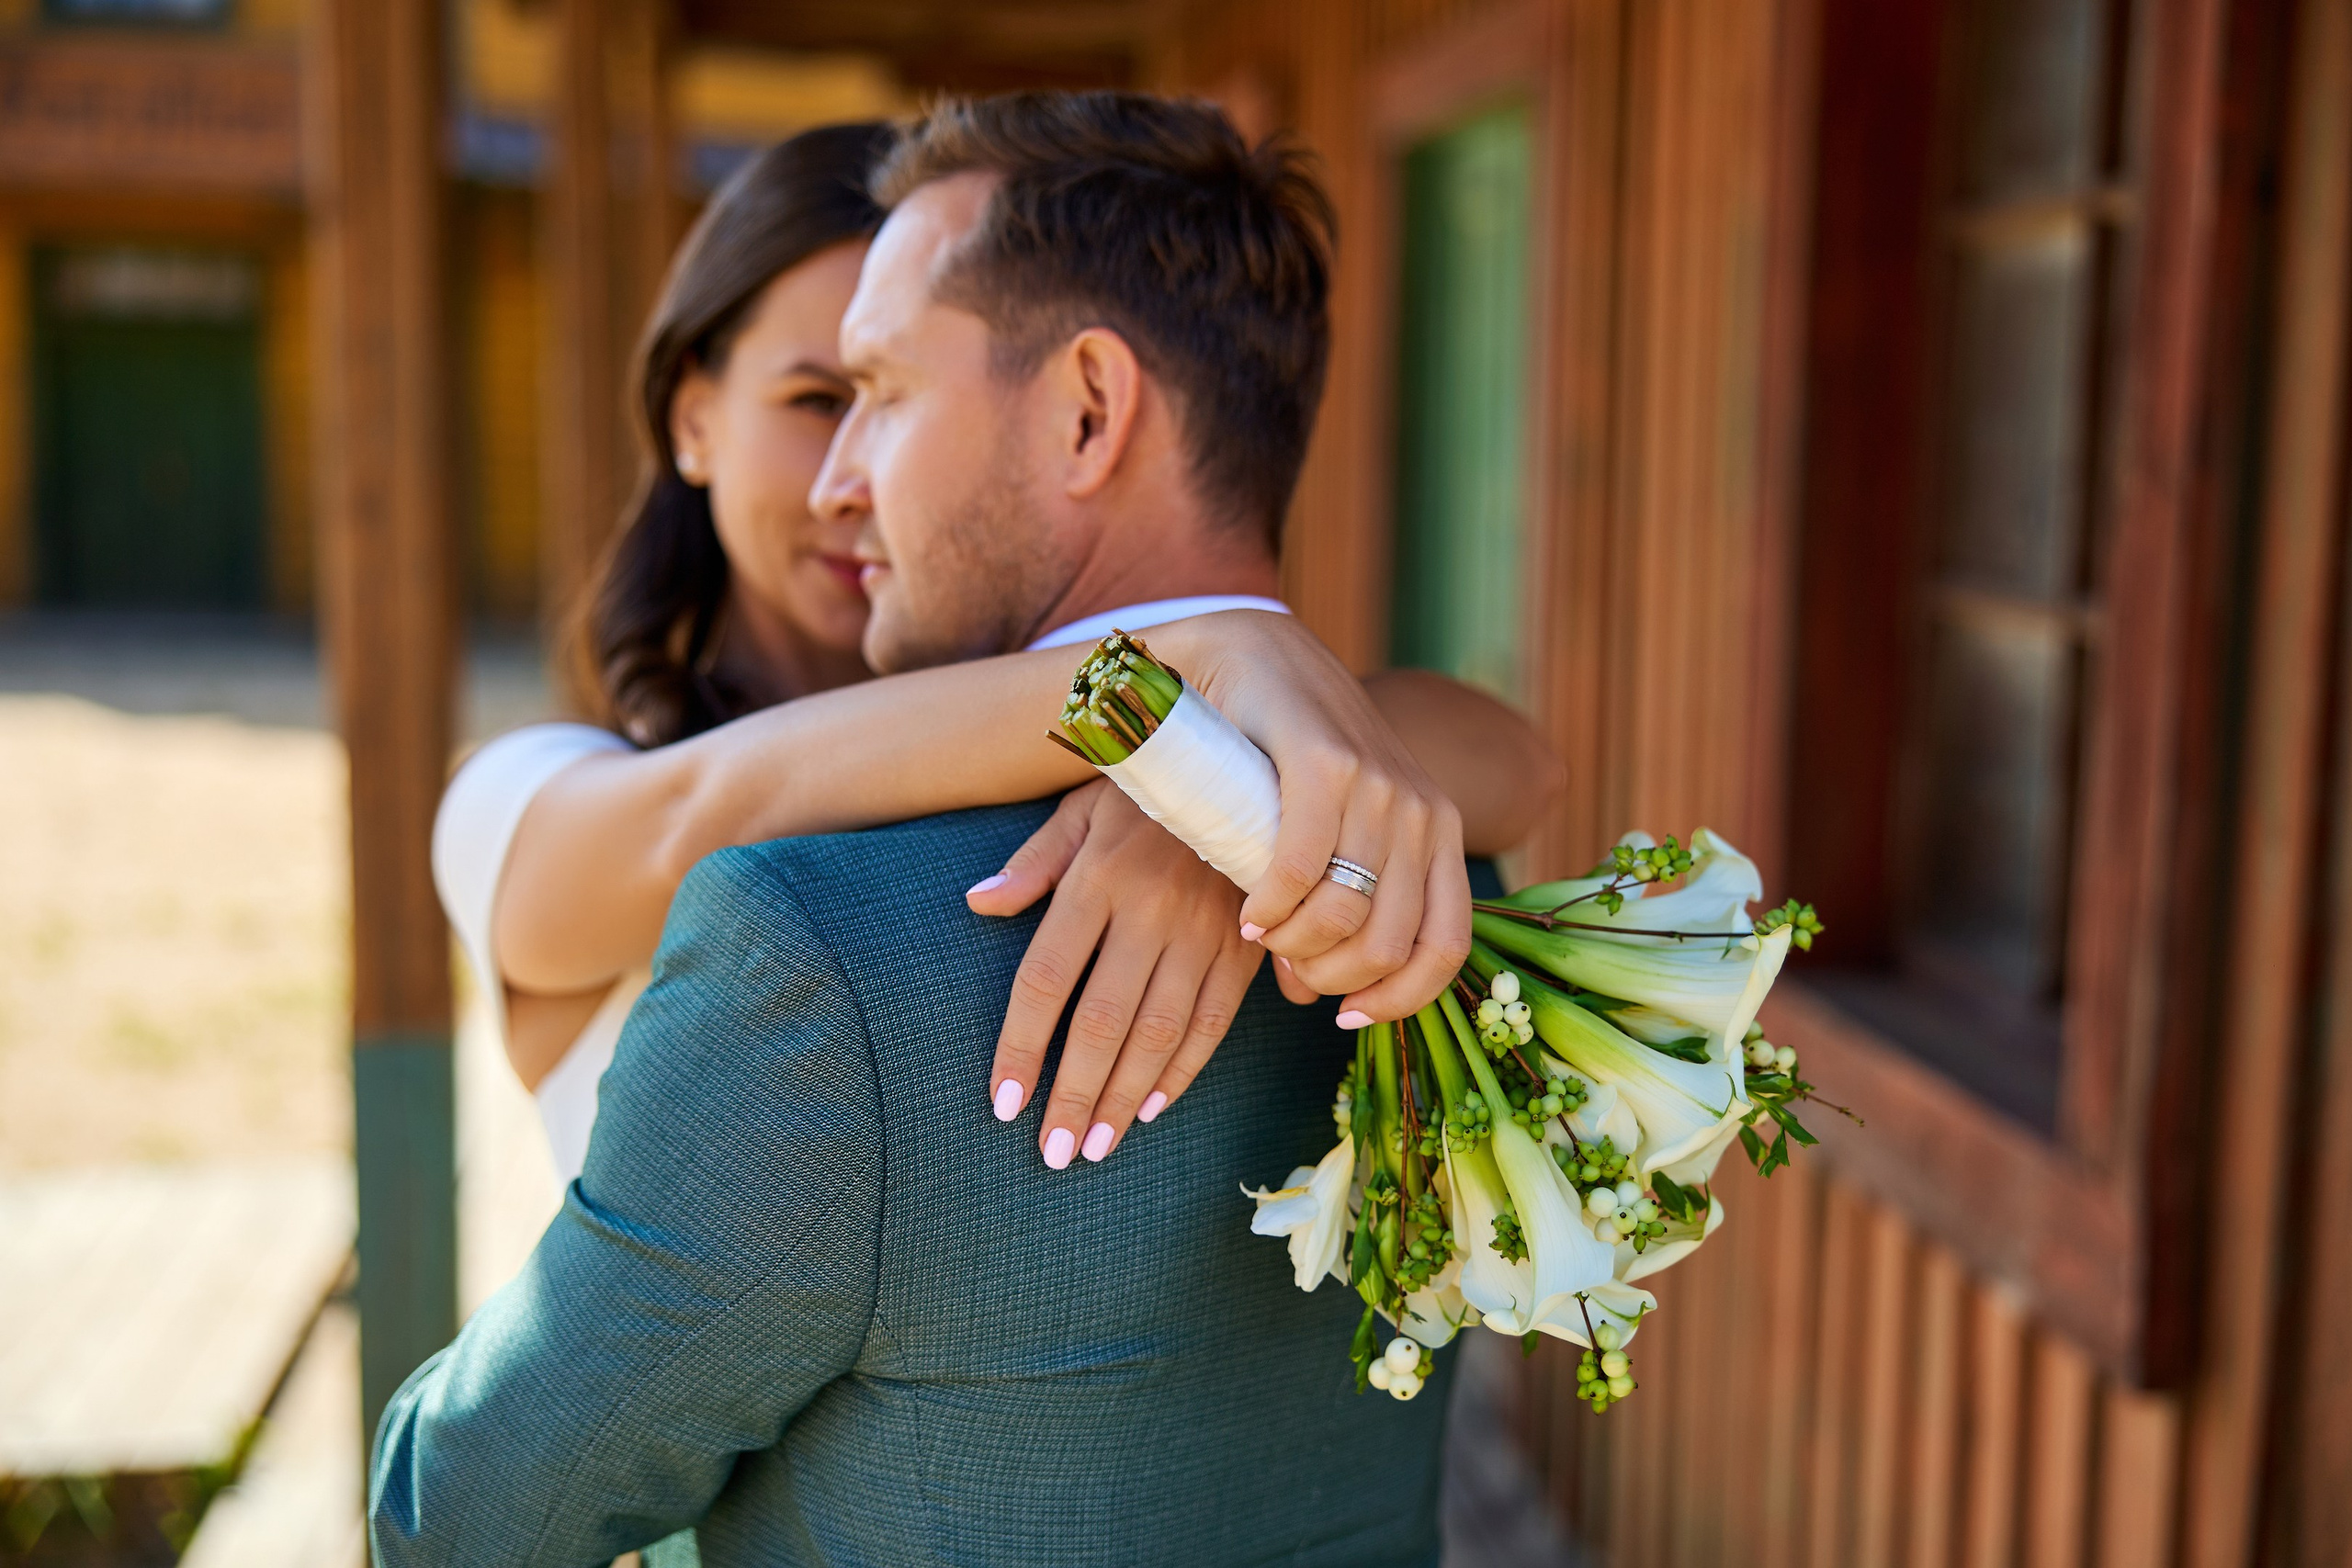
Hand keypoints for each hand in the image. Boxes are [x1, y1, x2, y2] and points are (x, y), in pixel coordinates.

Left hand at [969, 781, 1264, 1166]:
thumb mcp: (1082, 805)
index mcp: (1098, 878)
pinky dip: (1185, 1069)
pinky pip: (1215, 1020)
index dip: (1022, 1046)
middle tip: (1052, 1153)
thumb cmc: (1149, 788)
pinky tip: (1155, 1107)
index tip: (1003, 1104)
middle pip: (1103, 1020)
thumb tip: (978, 904)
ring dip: (1127, 1096)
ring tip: (1096, 1146)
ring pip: (1160, 1031)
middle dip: (1076, 1094)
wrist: (1252, 762)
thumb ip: (1033, 861)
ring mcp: (1206, 931)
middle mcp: (1152, 910)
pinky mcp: (1247, 945)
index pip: (1047, 979)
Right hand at [1172, 614, 1473, 1023]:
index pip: (1447, 947)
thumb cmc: (1287, 761)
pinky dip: (1271, 907)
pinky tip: (1249, 914)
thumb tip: (1309, 997)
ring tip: (1264, 935)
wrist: (1255, 656)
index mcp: (1442, 833)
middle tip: (1287, 966)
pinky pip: (1303, 868)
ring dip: (1295, 946)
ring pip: (1348, 914)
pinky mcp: (1327, 763)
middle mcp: (1425, 811)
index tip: (1345, 1017)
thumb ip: (1332, 913)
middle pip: (1392, 944)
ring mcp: (1381, 785)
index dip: (1400, 999)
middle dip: (1332, 977)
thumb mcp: (1331, 838)